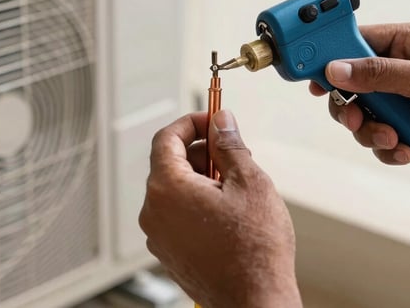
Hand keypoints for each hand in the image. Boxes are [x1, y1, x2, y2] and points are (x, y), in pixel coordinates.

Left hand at [139, 110, 301, 307]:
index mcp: (167, 189)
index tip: (212, 120)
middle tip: (234, 153)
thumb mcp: (250, 182)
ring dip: (203, 178)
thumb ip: (230, 145)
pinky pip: (178, 214)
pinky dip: (198, 202)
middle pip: (171, 163)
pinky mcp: (170, 252)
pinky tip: (229, 211)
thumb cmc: (255, 249)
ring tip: (238, 188)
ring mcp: (159, 235)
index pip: (166, 138)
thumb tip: (222, 122)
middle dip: (203, 152)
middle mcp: (154, 212)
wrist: (255, 300)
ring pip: (176, 190)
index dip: (191, 122)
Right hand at [309, 22, 409, 169]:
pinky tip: (408, 149)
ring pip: (362, 116)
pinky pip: (379, 138)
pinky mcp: (407, 126)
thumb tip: (337, 69)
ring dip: (373, 132)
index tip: (312, 72)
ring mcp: (403, 100)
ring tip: (395, 138)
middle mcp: (401, 69)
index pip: (356, 41)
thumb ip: (378, 74)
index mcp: (408, 42)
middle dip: (352, 107)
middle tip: (354, 118)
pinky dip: (389, 147)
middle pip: (351, 85)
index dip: (332, 56)